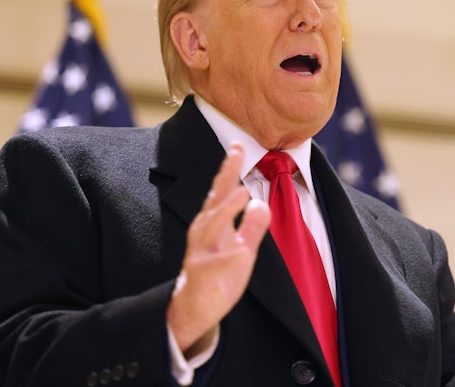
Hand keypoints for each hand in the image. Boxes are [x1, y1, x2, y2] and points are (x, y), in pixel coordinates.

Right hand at [166, 144, 270, 352]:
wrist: (193, 310)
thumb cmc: (216, 275)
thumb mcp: (240, 248)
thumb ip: (251, 227)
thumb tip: (261, 203)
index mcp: (213, 224)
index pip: (222, 191)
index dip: (230, 168)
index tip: (238, 145)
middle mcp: (204, 233)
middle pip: (215, 198)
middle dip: (225, 175)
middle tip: (236, 152)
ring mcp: (201, 252)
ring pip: (212, 226)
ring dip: (226, 209)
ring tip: (241, 192)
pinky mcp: (203, 274)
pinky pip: (218, 264)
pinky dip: (230, 257)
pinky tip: (242, 253)